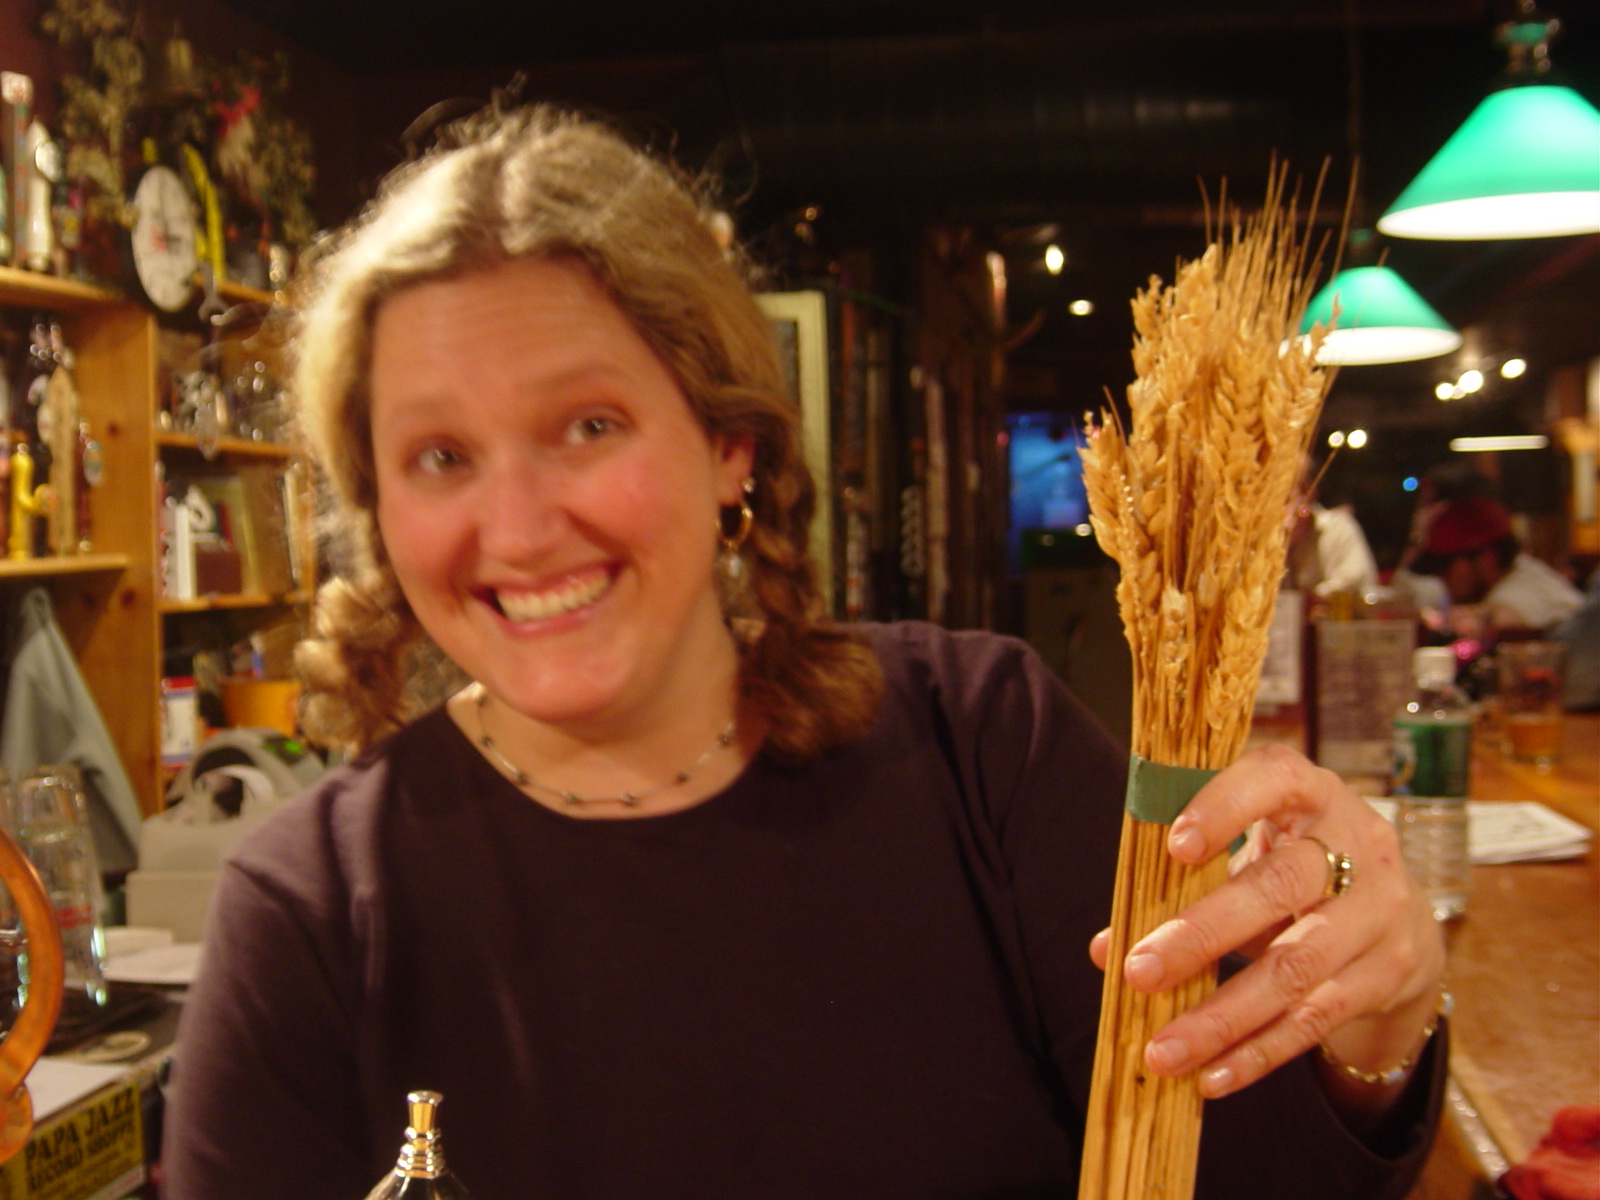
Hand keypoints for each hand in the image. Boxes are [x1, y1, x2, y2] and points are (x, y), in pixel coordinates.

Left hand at [1089, 745, 1445, 1104]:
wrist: (1398, 914)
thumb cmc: (1293, 866)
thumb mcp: (1251, 852)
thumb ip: (1181, 885)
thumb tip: (1104, 949)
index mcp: (1312, 794)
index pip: (1276, 778)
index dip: (1226, 805)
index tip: (1174, 845)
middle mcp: (1359, 846)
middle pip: (1280, 886)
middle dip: (1202, 933)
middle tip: (1138, 971)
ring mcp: (1380, 913)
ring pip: (1296, 968)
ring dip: (1221, 1016)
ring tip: (1162, 1049)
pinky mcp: (1388, 974)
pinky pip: (1316, 1019)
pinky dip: (1257, 1052)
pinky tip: (1209, 1077)